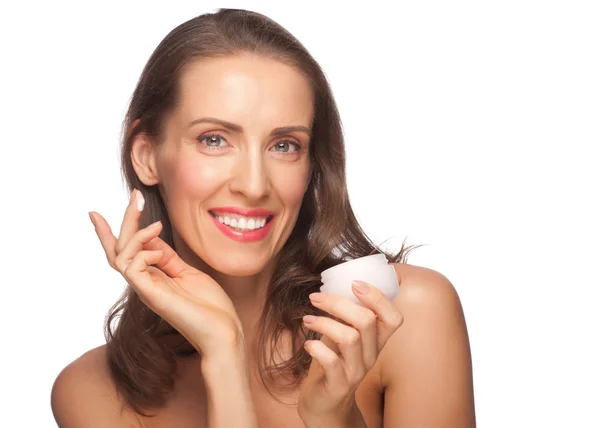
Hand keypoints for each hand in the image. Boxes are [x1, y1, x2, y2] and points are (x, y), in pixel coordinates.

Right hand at [89, 189, 243, 356]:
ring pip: (120, 257)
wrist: (223, 332)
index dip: (116, 231)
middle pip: (118, 251)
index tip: (105, 210)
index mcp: (154, 278)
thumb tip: (153, 236)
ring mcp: (147, 290)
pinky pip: (132, 268)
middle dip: (122, 222)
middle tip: (134, 197)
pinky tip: (159, 250)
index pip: (127, 253)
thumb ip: (168, 257)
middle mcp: (145, 283)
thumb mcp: (188, 272)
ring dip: (134, 234)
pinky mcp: (152, 296)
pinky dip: (143, 252)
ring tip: (156, 224)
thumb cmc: (210, 306)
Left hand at [297, 280, 403, 426]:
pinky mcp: (339, 385)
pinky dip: (317, 348)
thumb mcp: (343, 336)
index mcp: (376, 341)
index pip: (394, 318)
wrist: (325, 404)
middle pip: (366, 321)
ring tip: (307, 319)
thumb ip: (344, 316)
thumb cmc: (333, 363)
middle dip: (338, 303)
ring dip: (324, 322)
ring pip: (349, 337)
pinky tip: (308, 344)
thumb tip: (332, 286)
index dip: (378, 297)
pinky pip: (331, 361)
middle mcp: (371, 355)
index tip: (354, 283)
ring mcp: (357, 371)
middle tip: (316, 297)